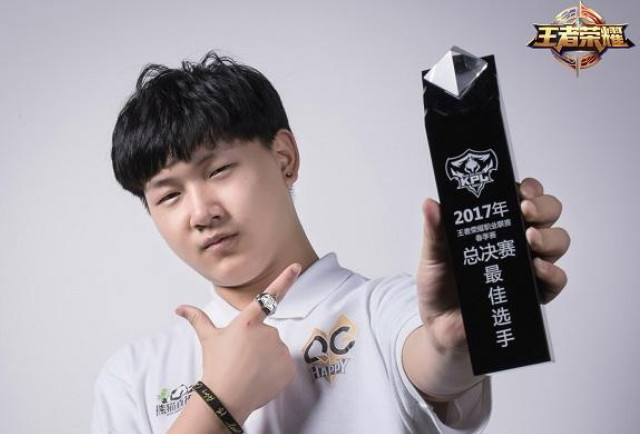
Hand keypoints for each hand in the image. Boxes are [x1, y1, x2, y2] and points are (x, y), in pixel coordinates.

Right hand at [175, 263, 301, 423]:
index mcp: (248, 321)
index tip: (297, 266)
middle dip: (258, 343)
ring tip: (250, 370)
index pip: (269, 296)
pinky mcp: (288, 367)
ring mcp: (279, 350)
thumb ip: (198, 319)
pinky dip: (276, 371)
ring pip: (276, 349)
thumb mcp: (208, 339)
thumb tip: (180, 308)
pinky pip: (284, 365)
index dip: (285, 279)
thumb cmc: (216, 366)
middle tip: (243, 358)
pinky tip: (261, 378)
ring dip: (266, 357)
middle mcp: (267, 332)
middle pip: (267, 333)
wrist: (226, 399)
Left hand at [416, 177, 569, 354]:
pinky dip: (552, 272)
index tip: (520, 190)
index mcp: (494, 224)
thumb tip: (431, 204)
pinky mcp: (533, 294)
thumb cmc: (439, 287)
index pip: (521, 197)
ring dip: (549, 237)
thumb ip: (434, 231)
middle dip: (543, 207)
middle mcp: (516, 241)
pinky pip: (556, 280)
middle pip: (547, 214)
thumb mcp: (432, 257)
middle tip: (525, 211)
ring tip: (530, 239)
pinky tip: (538, 269)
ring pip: (557, 241)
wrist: (441, 328)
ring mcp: (527, 267)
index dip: (527, 188)